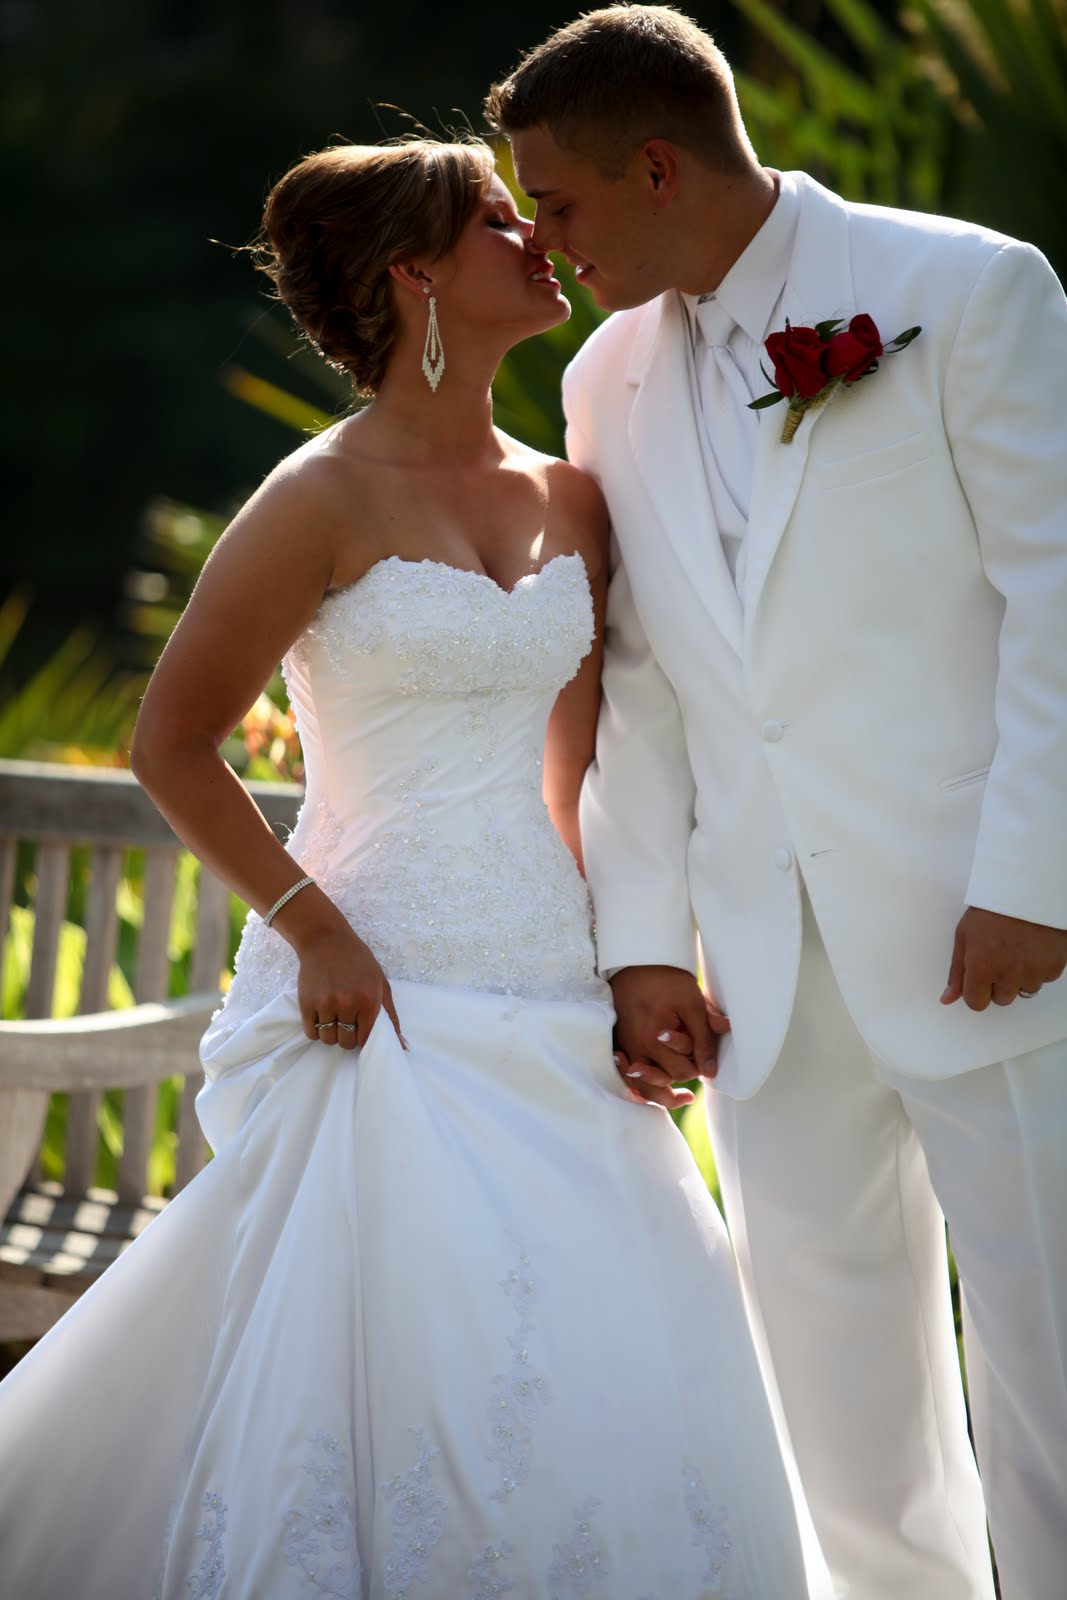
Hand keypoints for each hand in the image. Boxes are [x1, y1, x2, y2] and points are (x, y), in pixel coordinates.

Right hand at [293, 921, 406, 1048]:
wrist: (326, 940)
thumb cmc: (358, 961)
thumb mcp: (381, 983)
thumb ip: (391, 1016)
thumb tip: (402, 1046)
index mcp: (369, 1000)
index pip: (365, 1038)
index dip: (363, 1037)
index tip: (360, 1029)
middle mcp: (347, 1004)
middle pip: (346, 1042)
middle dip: (347, 1037)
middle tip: (346, 1023)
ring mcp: (325, 1004)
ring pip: (328, 1039)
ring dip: (331, 1034)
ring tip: (334, 1019)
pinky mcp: (306, 1003)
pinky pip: (311, 1033)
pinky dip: (316, 1030)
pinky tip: (321, 1018)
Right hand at [610, 964, 729, 1109]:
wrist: (636, 962)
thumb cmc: (667, 981)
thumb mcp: (692, 1003)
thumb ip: (704, 1036)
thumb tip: (712, 1071)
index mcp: (654, 1038)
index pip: (682, 1070)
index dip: (698, 1066)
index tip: (706, 1058)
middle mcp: (636, 1047)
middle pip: (663, 1079)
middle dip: (682, 1075)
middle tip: (696, 1066)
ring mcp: (624, 1047)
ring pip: (641, 1085)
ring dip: (661, 1093)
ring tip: (683, 1097)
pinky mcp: (619, 1044)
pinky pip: (627, 1077)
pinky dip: (640, 1085)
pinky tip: (654, 1088)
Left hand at [941, 906, 1066, 1010]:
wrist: (1028, 889)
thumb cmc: (991, 909)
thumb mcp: (964, 936)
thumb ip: (957, 971)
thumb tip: (946, 999)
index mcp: (982, 968)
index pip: (976, 1004)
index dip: (976, 991)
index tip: (979, 977)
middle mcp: (1009, 975)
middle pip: (1001, 999)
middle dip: (998, 983)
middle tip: (999, 957)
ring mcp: (1034, 973)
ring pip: (1024, 990)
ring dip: (1020, 977)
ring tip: (1017, 949)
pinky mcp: (1054, 967)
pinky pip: (1044, 979)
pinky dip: (1039, 968)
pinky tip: (1033, 947)